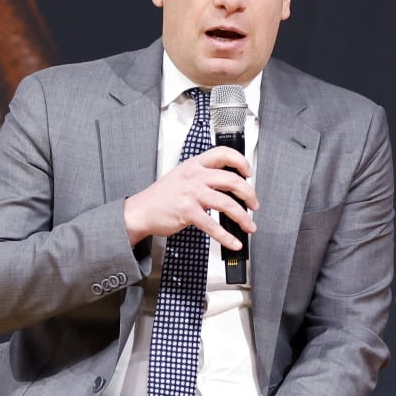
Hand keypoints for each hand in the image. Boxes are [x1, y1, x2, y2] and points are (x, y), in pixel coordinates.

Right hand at [123, 147, 258, 248]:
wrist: (141, 211)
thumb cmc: (161, 197)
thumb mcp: (182, 177)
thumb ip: (202, 176)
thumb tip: (228, 185)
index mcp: (194, 164)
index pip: (223, 154)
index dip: (240, 162)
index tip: (248, 173)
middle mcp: (194, 176)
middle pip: (232, 180)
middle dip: (249, 194)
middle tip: (254, 205)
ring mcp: (191, 194)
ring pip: (227, 203)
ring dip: (242, 217)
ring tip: (249, 225)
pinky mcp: (188, 212)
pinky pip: (213, 226)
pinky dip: (226, 236)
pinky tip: (233, 242)